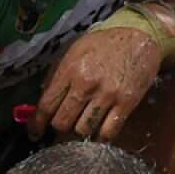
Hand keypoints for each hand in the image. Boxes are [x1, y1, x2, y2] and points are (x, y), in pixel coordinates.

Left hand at [29, 27, 165, 141]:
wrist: (139, 36)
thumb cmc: (104, 43)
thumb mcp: (74, 51)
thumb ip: (58, 75)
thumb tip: (44, 102)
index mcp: (69, 70)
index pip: (46, 106)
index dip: (37, 124)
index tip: (35, 133)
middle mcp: (86, 84)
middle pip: (62, 122)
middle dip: (60, 128)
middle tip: (64, 126)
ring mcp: (107, 95)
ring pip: (83, 130)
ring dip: (81, 132)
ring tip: (83, 126)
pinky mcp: (126, 103)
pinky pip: (108, 132)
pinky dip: (101, 137)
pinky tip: (99, 132)